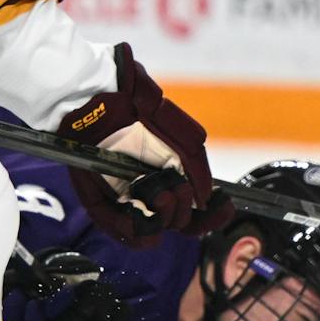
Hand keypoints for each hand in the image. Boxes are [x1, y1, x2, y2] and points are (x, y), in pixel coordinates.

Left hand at [58, 44, 230, 242]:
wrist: (98, 91)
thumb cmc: (134, 100)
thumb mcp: (174, 125)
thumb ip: (194, 160)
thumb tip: (204, 197)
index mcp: (167, 175)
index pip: (193, 210)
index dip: (210, 216)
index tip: (223, 207)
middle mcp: (146, 190)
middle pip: (174, 223)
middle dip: (183, 212)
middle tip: (178, 189)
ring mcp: (122, 196)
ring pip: (147, 230)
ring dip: (162, 218)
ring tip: (161, 193)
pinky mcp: (96, 197)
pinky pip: (114, 227)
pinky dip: (130, 228)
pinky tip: (140, 216)